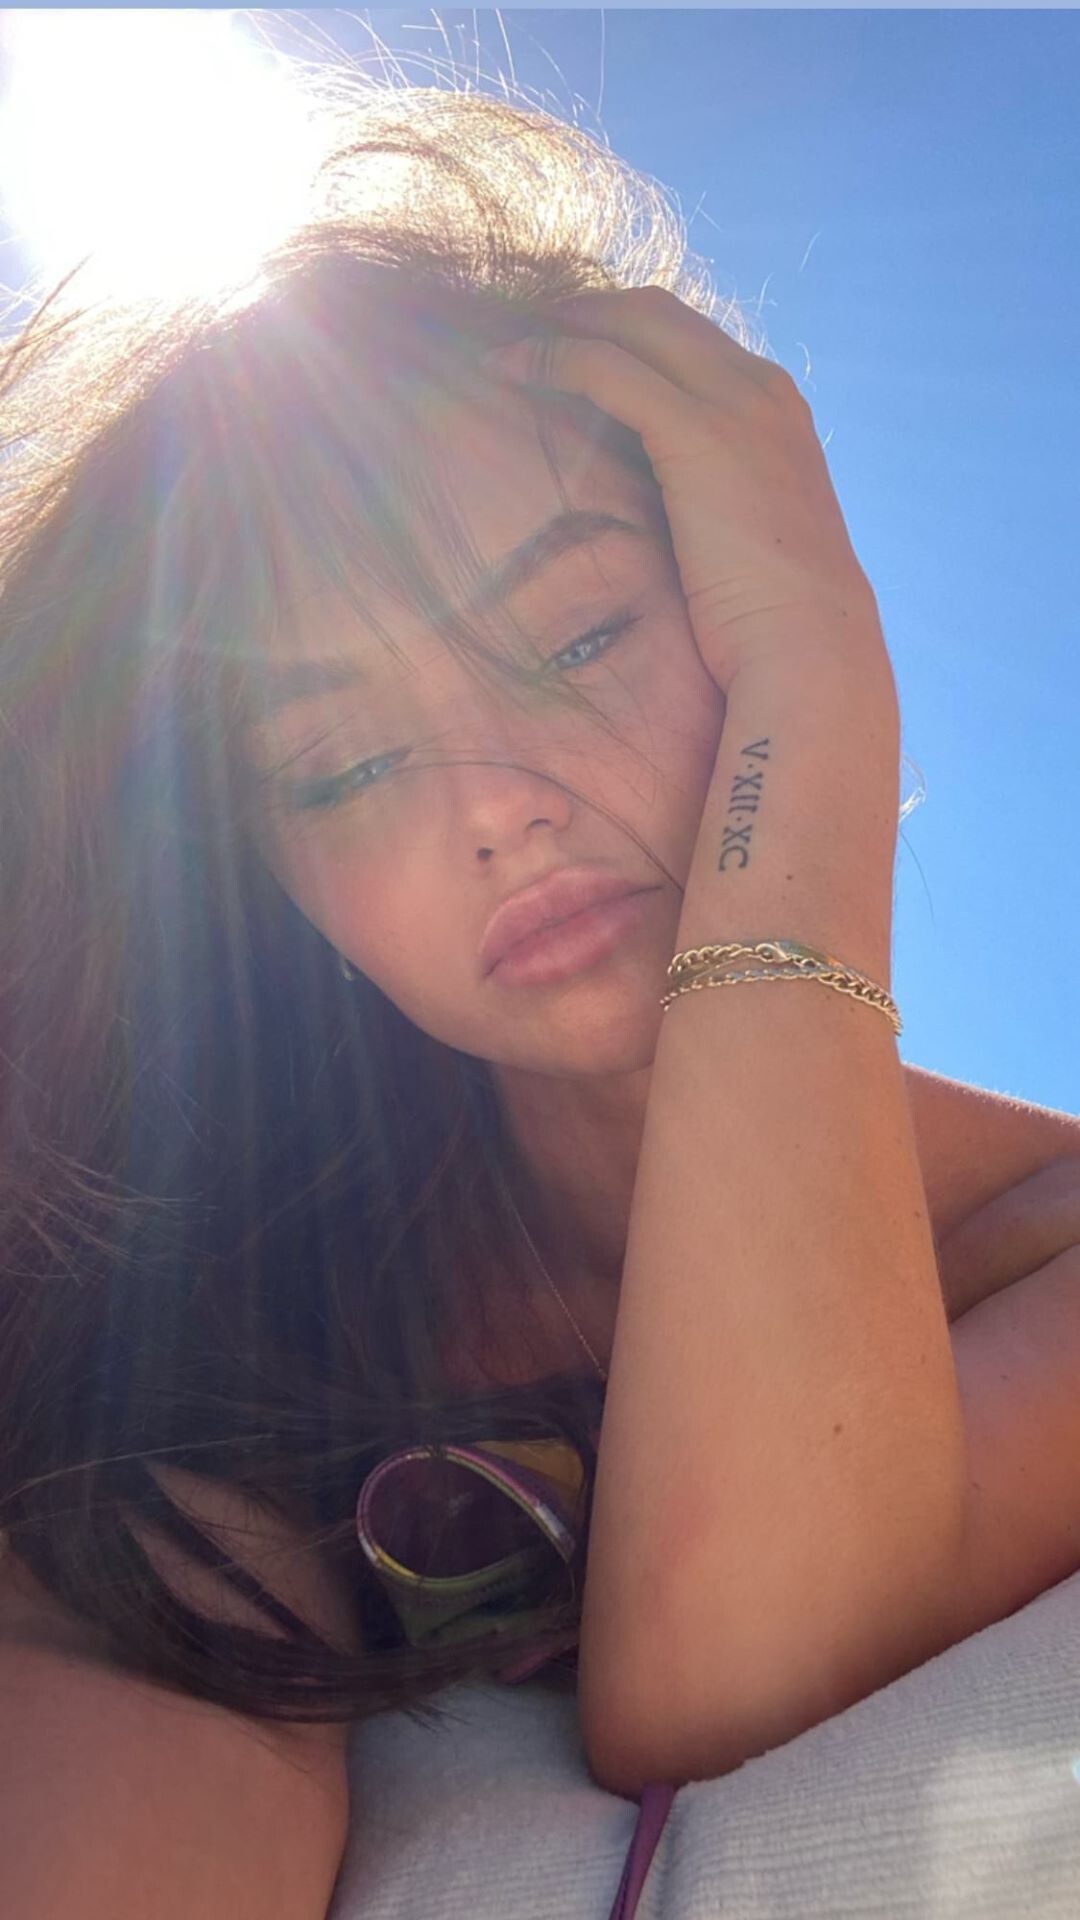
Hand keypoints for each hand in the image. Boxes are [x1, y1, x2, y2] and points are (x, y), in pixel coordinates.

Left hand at [486, 287, 889, 695]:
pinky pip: (606, 369)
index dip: (620, 331)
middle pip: (656, 312)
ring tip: (501, 342)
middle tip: (517, 328)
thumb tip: (667, 518)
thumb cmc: (774, 620)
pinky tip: (502, 369)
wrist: (810, 649)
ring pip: (631, 323)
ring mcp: (734, 403)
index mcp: (776, 409)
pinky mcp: (696, 432)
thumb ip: (716, 502)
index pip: (688, 338)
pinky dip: (549, 357)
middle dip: (583, 311)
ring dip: (559, 324)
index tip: (563, 347)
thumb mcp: (749, 540)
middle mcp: (760, 388)